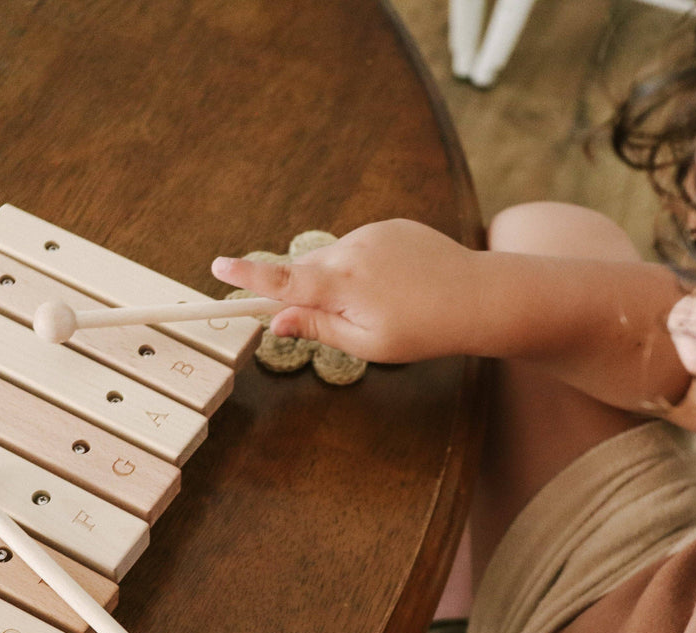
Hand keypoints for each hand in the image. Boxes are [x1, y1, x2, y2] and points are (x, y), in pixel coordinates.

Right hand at [210, 219, 483, 362]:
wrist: (477, 297)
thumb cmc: (424, 329)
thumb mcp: (366, 344)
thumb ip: (317, 328)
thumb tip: (276, 320)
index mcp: (342, 284)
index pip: (281, 278)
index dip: (247, 274)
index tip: (218, 265)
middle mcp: (351, 250)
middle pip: (307, 269)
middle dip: (310, 291)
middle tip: (343, 320)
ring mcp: (371, 233)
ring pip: (335, 258)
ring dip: (342, 280)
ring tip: (384, 304)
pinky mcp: (390, 226)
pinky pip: (361, 247)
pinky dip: (366, 266)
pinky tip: (397, 285)